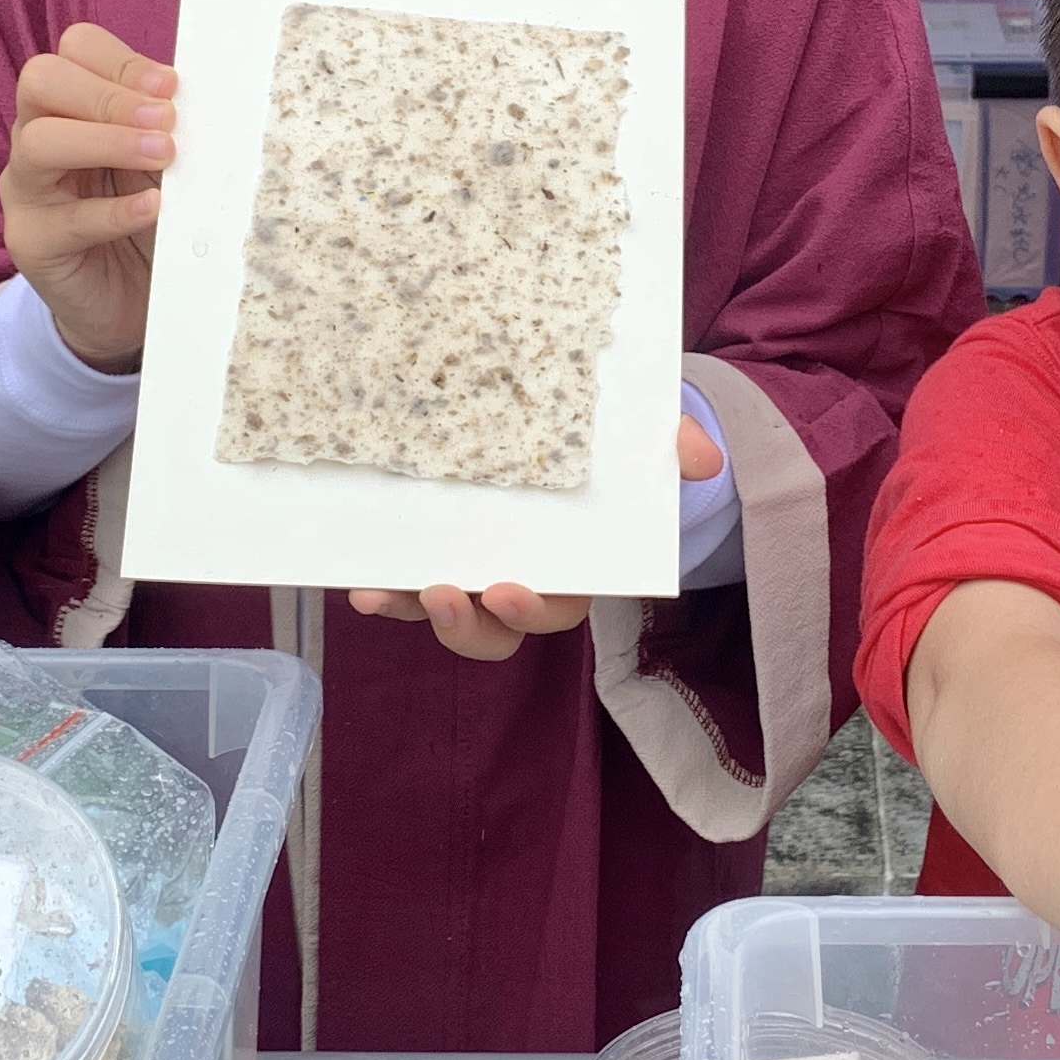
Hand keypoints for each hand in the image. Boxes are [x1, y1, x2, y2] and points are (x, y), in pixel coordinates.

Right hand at [0, 24, 171, 372]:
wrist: (127, 304)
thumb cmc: (146, 220)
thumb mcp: (160, 164)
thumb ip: (168, 128)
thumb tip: (206, 96)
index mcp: (69, 106)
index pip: (73, 51)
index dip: (120, 59)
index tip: (171, 85)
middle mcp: (35, 138)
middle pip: (40, 80)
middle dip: (108, 93)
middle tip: (165, 120)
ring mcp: (25, 192)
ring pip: (39, 142)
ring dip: (107, 141)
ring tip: (164, 156)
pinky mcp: (30, 244)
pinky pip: (65, 220)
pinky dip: (114, 211)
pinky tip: (152, 209)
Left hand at [345, 415, 725, 657]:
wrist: (577, 429)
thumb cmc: (614, 445)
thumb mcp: (646, 437)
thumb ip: (672, 444)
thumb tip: (702, 456)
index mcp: (573, 567)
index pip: (556, 606)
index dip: (532, 608)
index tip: (509, 592)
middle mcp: (521, 581)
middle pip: (494, 630)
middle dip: (465, 625)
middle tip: (442, 593)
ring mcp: (473, 570)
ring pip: (444, 615)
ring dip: (413, 611)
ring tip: (381, 592)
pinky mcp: (433, 551)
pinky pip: (405, 583)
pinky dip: (383, 590)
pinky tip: (357, 583)